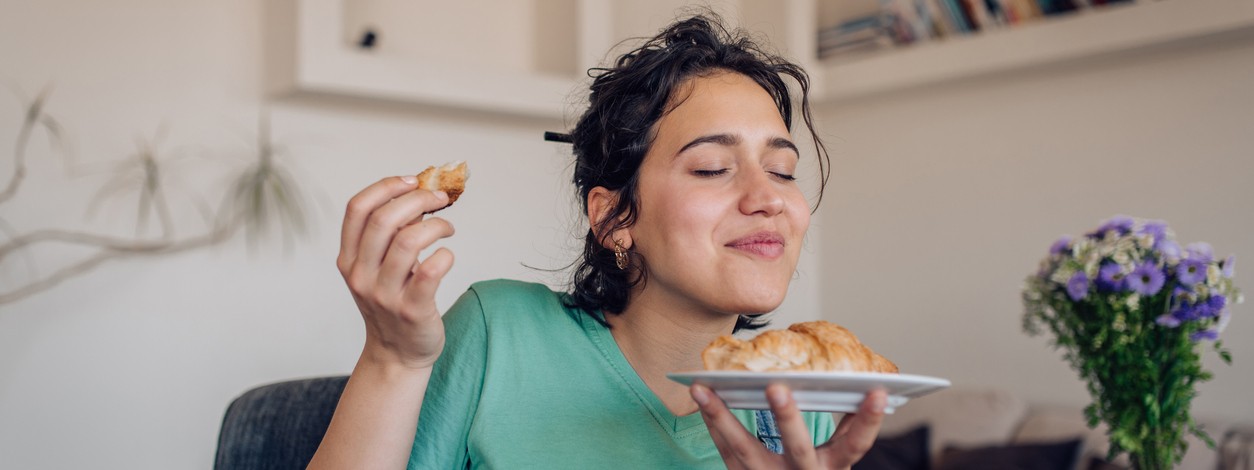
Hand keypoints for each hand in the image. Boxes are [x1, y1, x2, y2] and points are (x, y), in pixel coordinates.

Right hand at [337, 175, 455, 369]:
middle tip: (440, 199)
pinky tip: (447, 256)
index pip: (357, 208)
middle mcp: (361, 275)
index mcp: (349, 259)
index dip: (386, 186)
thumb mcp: (377, 268)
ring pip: (409, 241)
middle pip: (384, 220)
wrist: (396, 354)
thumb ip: (389, 235)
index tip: (412, 180)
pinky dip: (445, 255)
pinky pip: (431, 271)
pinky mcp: (412, 310)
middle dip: (418, 199)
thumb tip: (420, 193)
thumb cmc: (391, 302)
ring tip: (447, 228)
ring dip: (436, 226)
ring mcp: (384, 294)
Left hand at [693, 383, 886, 468]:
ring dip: (723, 417)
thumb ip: (847, 426)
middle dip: (788, 419)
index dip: (868, 421)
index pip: (855, 445)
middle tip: (777, 388)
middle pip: (798, 449)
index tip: (878, 392)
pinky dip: (713, 422)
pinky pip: (725, 451)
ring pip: (745, 451)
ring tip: (704, 388)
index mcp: (833, 467)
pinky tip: (702, 397)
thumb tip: (864, 383)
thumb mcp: (837, 456)